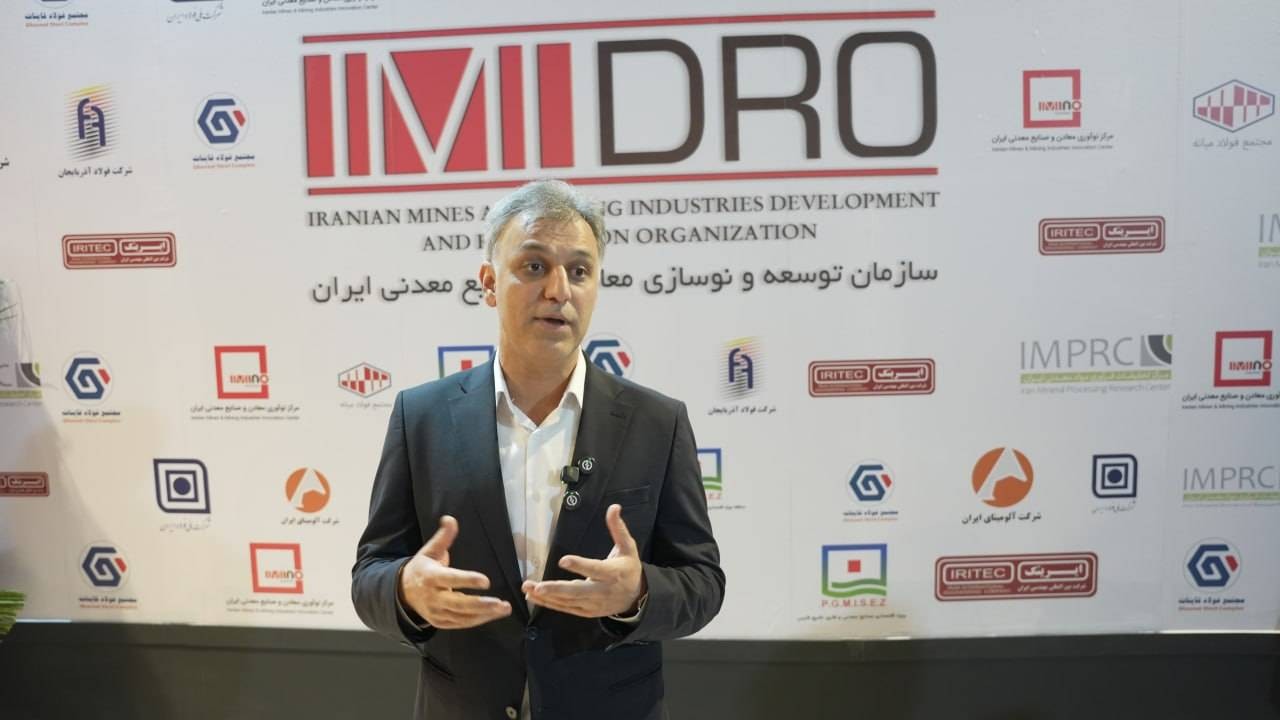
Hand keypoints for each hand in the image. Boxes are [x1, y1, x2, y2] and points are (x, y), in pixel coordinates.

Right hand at [399, 515, 511, 628]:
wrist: (403, 592)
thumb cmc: (422, 568)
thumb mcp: (430, 551)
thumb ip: (443, 537)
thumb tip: (450, 519)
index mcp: (430, 577)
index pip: (451, 579)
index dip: (467, 580)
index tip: (486, 581)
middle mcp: (433, 597)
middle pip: (458, 604)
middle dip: (481, 604)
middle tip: (501, 603)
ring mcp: (436, 612)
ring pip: (462, 617)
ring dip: (484, 614)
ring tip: (503, 609)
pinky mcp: (440, 622)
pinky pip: (460, 624)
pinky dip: (477, 620)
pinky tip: (492, 615)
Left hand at [522, 504, 645, 617]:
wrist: (636, 598)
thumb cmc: (629, 568)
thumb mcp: (628, 547)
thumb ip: (618, 528)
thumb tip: (614, 507)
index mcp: (612, 573)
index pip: (594, 569)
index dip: (579, 566)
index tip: (562, 560)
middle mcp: (602, 591)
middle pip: (577, 591)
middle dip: (556, 589)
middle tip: (538, 586)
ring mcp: (593, 604)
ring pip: (568, 602)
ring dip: (547, 596)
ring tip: (528, 588)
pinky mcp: (586, 611)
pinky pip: (566, 608)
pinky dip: (550, 604)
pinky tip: (534, 597)